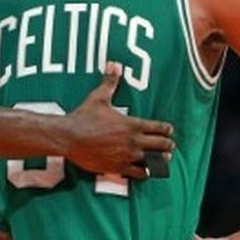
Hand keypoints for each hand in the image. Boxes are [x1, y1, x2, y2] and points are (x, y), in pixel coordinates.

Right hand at [65, 62, 174, 177]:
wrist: (68, 137)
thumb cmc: (84, 117)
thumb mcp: (98, 98)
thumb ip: (110, 82)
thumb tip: (113, 64)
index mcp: (132, 124)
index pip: (159, 128)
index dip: (167, 129)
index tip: (169, 130)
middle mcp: (133, 142)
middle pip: (161, 146)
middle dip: (167, 145)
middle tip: (170, 145)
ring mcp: (126, 157)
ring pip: (153, 162)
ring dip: (160, 161)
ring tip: (163, 160)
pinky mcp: (117, 168)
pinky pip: (138, 174)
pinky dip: (144, 173)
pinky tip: (144, 171)